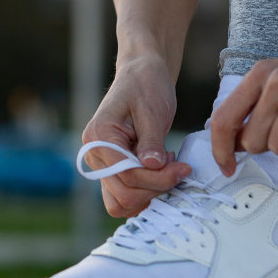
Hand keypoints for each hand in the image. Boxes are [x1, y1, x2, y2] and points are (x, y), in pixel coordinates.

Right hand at [82, 53, 190, 216]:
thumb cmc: (146, 85)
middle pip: (124, 195)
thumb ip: (151, 140)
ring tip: (168, 170)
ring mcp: (102, 164)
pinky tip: (162, 171)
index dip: (158, 178)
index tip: (183, 168)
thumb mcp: (153, 110)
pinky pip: (126, 195)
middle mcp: (94, 154)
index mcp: (98, 137)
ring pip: (122, 202)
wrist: (142, 75)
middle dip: (156, 188)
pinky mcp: (114, 170)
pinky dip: (146, 192)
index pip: (127, 175)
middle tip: (178, 169)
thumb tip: (152, 166)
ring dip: (150, 194)